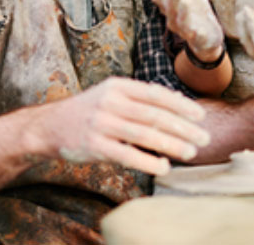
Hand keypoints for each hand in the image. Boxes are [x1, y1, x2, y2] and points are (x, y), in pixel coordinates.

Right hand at [45, 77, 210, 175]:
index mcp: (118, 86)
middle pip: (154, 115)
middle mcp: (110, 101)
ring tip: (190, 153)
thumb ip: (141, 98)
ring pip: (144, 134)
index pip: (156, 94)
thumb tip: (178, 102)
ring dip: (171, 145)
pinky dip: (148, 161)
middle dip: (183, 128)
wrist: (49, 126)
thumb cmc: (89, 111)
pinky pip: (127, 155)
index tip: (201, 116)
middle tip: (204, 139)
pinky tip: (164, 167)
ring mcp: (101, 123)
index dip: (181, 105)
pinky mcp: (94, 145)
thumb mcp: (112, 95)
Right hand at [150, 0, 223, 56]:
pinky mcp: (198, 40)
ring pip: (179, 22)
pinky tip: (200, 30)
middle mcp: (172, 18)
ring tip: (187, 0)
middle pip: (167, 8)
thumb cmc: (194, 10)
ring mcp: (185, 30)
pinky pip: (196, 39)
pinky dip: (197, 35)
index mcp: (168, 4)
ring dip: (182, 11)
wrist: (207, 36)